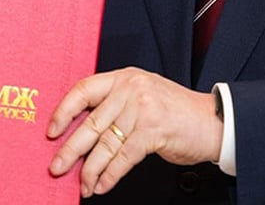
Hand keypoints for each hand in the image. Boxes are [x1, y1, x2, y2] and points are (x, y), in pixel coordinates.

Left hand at [46, 68, 222, 197]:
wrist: (212, 121)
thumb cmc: (175, 111)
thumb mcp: (142, 95)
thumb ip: (115, 105)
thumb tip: (82, 132)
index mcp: (123, 77)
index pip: (83, 90)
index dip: (64, 111)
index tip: (52, 130)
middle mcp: (130, 89)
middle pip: (91, 122)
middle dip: (70, 149)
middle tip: (56, 166)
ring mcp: (142, 109)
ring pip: (105, 144)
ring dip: (90, 168)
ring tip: (82, 184)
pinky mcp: (153, 131)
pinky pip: (123, 157)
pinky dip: (110, 175)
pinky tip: (101, 186)